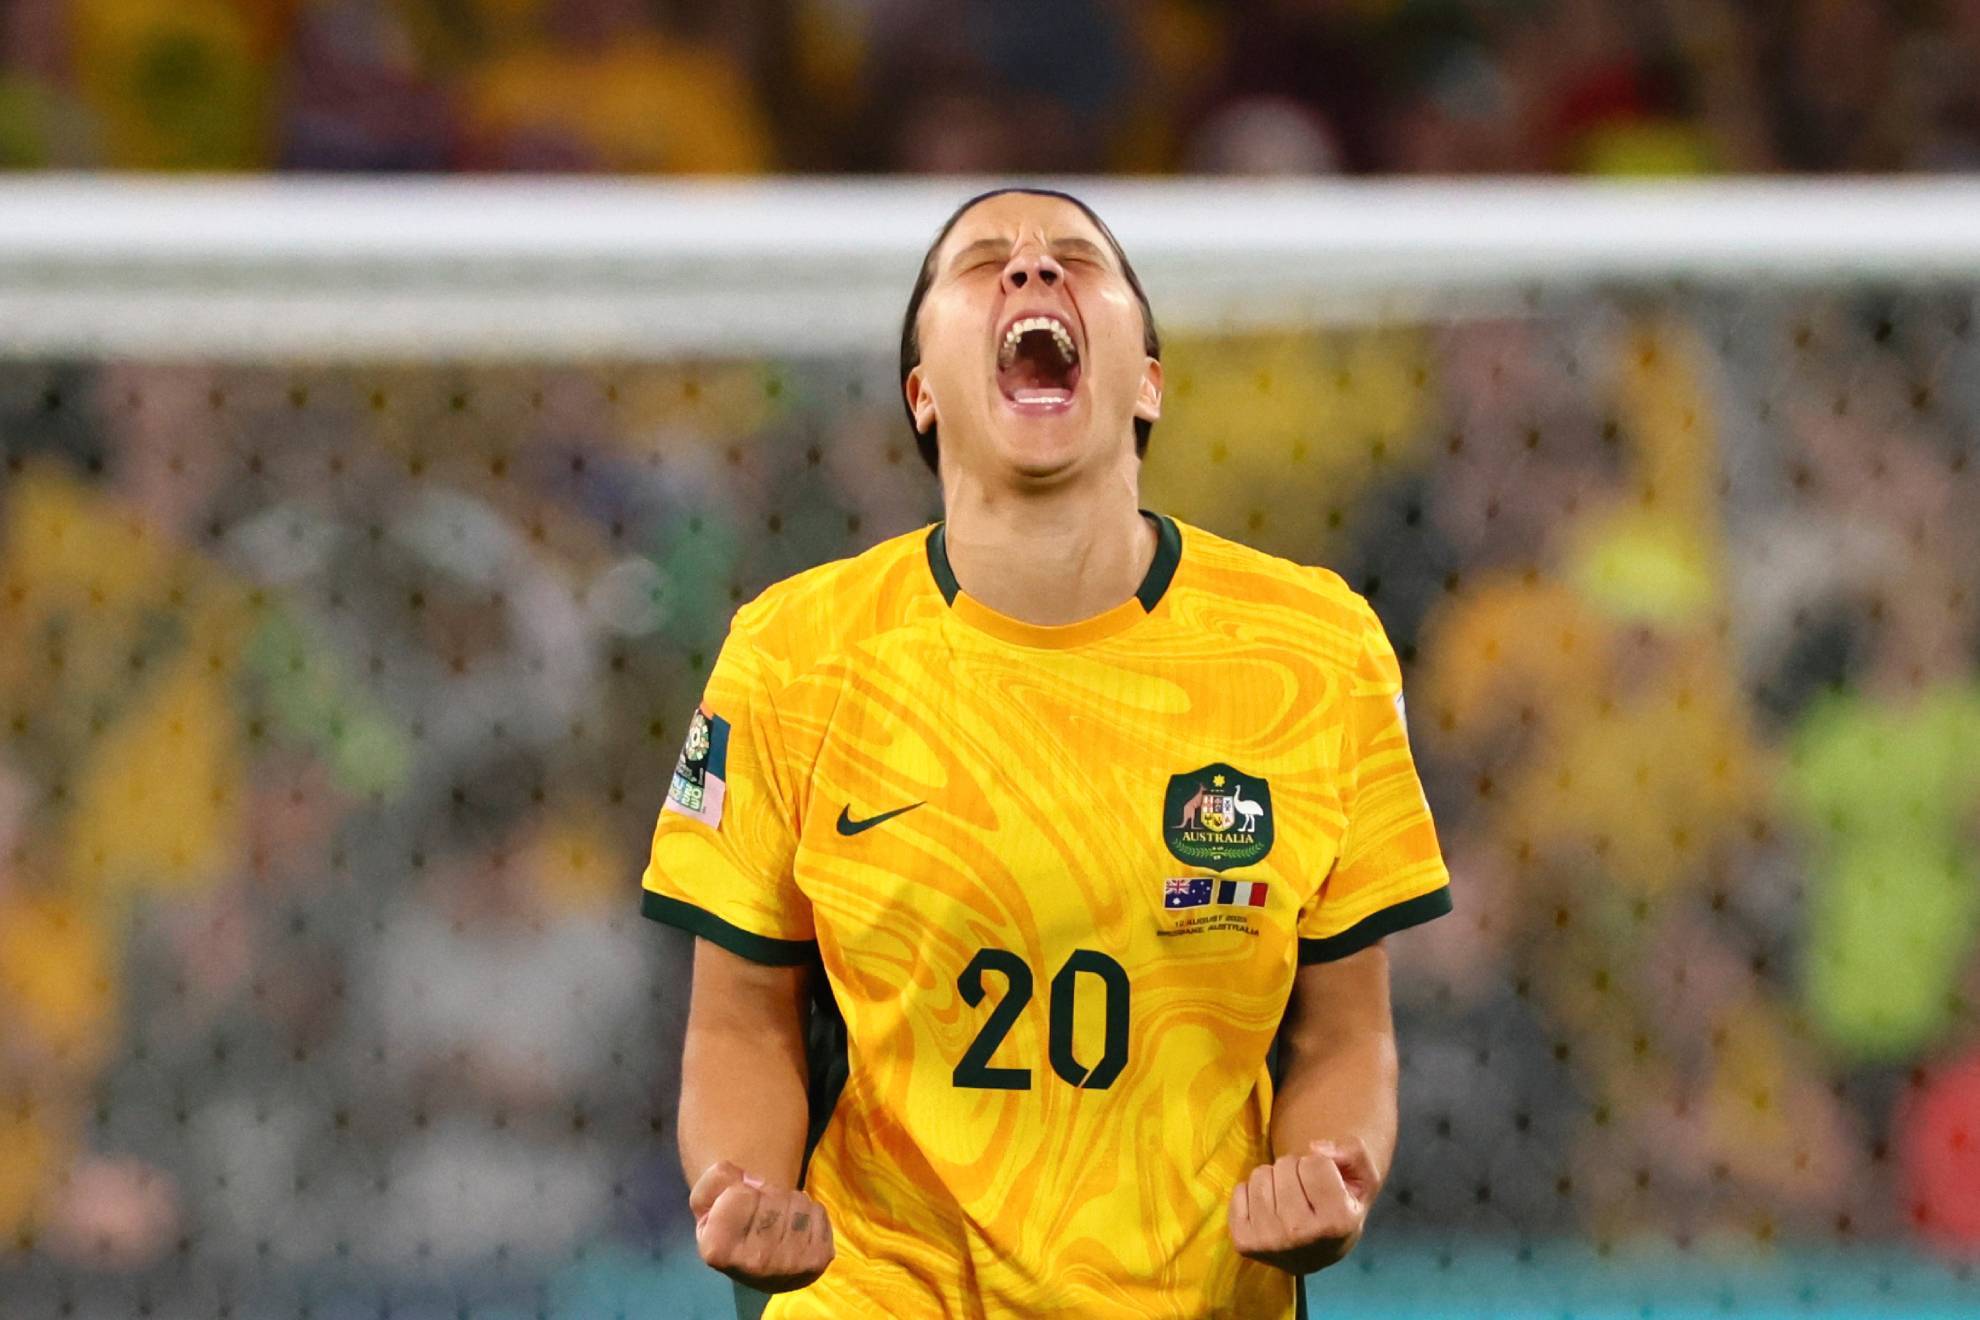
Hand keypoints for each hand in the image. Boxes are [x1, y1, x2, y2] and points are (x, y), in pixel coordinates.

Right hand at [690, 1160, 834, 1292]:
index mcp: (718, 1250)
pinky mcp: (817, 1260)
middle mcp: (755, 1264)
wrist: (758, 1266)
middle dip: (766, 1197)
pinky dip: (809, 1214)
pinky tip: (795, 1231)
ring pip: (798, 1202)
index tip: (734, 1211)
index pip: (740, 1194)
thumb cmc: (728, 1228)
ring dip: (788, 1204)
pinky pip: (818, 1211)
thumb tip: (752, 1183)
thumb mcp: (705, 1203)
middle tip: (758, 1216)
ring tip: (777, 1223)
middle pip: (773, 1196)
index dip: (737, 1193)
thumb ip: (715, 1180)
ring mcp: (789, 1265)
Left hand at [1228, 1138, 1375, 1275]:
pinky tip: (1270, 1210)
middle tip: (1306, 1192)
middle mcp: (1301, 1235)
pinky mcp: (1244, 1242)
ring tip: (1288, 1199)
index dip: (1321, 1165)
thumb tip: (1314, 1147)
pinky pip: (1239, 1189)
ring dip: (1274, 1179)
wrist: (1318, 1252)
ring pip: (1260, 1174)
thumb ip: (1353, 1153)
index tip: (1327, 1185)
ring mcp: (1269, 1241)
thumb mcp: (1363, 1180)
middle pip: (1285, 1165)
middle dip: (1296, 1169)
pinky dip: (1253, 1192)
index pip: (1315, 1162)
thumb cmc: (1342, 1208)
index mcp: (1337, 1222)